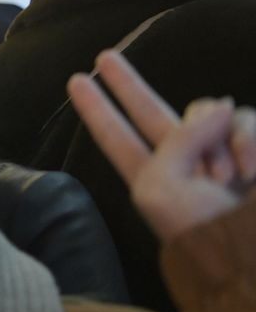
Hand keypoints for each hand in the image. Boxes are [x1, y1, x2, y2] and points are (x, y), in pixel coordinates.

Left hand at [68, 49, 255, 240]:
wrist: (255, 255)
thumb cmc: (203, 230)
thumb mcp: (163, 187)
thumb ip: (177, 139)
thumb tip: (221, 108)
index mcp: (153, 178)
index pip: (116, 138)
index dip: (97, 112)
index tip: (75, 82)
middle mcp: (186, 163)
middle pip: (150, 113)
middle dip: (127, 86)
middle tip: (103, 56)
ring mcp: (224, 155)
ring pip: (210, 113)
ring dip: (214, 139)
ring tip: (224, 179)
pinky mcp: (255, 152)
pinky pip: (245, 121)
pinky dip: (247, 140)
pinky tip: (250, 171)